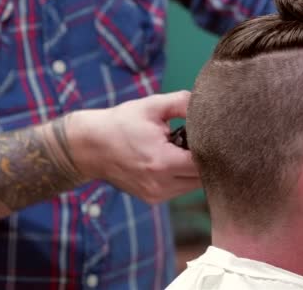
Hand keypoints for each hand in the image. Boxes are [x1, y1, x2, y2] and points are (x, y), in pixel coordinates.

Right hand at [67, 91, 200, 203]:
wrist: (89, 146)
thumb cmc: (121, 123)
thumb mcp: (152, 106)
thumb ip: (183, 103)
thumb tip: (206, 105)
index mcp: (163, 162)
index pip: (205, 163)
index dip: (213, 148)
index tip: (213, 135)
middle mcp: (161, 185)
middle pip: (203, 178)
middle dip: (206, 159)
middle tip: (199, 139)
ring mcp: (156, 195)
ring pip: (193, 186)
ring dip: (196, 170)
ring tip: (183, 149)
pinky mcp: (152, 199)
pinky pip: (180, 189)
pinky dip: (183, 176)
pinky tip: (174, 159)